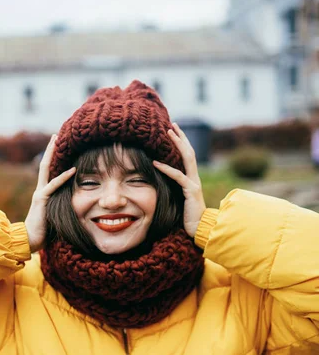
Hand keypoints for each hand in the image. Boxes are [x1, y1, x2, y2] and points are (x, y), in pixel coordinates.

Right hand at [24, 134, 75, 252]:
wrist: (29, 240)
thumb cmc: (44, 232)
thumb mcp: (56, 216)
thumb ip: (63, 207)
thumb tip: (78, 207)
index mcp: (44, 193)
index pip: (49, 171)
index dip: (53, 158)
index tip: (58, 146)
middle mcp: (40, 190)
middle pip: (44, 164)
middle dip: (50, 149)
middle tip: (55, 135)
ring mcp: (40, 193)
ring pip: (46, 169)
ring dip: (52, 154)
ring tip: (58, 141)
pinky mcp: (42, 200)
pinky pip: (54, 186)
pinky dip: (64, 177)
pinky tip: (74, 169)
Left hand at [153, 123, 205, 237]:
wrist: (199, 229)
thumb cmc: (187, 217)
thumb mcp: (178, 199)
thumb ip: (173, 189)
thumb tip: (159, 182)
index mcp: (192, 179)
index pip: (188, 156)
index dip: (182, 143)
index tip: (173, 131)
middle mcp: (195, 178)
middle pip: (189, 152)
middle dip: (181, 137)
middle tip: (172, 124)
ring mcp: (194, 183)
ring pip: (187, 158)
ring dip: (177, 144)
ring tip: (168, 133)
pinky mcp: (191, 191)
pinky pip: (178, 176)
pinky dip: (166, 168)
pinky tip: (155, 162)